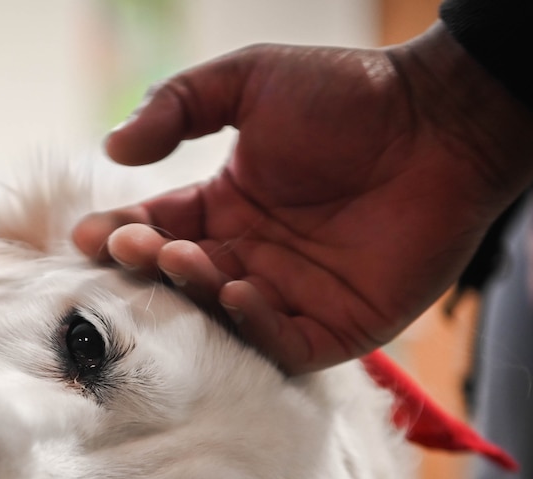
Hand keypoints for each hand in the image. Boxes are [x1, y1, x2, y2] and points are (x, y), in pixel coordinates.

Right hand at [73, 23, 532, 373]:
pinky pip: (278, 342)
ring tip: (182, 257)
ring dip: (193, 291)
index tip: (91, 234)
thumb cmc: (350, 96)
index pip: (158, 229)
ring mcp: (289, 295)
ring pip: (218, 315)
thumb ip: (177, 105)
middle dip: (148, 265)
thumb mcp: (249, 82)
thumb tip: (111, 148)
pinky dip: (252, 325)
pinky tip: (238, 289)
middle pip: (178, 278)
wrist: (441, 122)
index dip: (121, 233)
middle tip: (133, 247)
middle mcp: (249, 256)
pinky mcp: (333, 327)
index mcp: (226, 208)